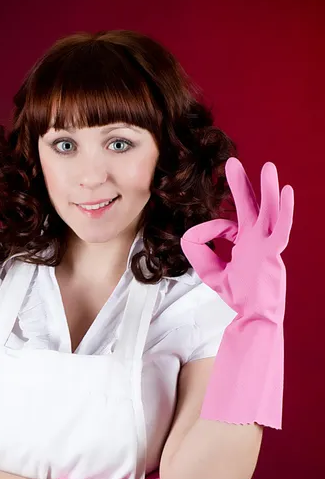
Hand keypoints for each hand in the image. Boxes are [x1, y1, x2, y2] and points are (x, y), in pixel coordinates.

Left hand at [180, 157, 293, 321]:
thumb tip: (192, 231)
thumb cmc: (238, 295)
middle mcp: (257, 238)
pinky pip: (281, 228)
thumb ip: (198, 250)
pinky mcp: (274, 253)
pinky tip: (286, 191)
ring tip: (269, 167)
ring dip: (268, 189)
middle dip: (241, 184)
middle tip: (231, 162)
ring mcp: (267, 244)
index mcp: (245, 241)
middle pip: (250, 205)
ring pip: (269, 211)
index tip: (211, 237)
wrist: (253, 316)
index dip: (214, 229)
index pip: (228, 223)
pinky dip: (285, 210)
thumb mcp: (210, 270)